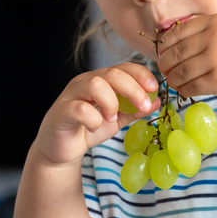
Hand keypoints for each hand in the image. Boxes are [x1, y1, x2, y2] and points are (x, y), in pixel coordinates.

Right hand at [34, 62, 160, 165]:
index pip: (123, 67)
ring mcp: (72, 94)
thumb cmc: (87, 129)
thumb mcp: (117, 120)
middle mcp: (86, 82)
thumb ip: (134, 110)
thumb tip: (156, 101)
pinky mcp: (61, 111)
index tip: (154, 88)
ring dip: (111, 102)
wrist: (61, 150)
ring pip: (95, 84)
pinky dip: (93, 118)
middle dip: (133, 88)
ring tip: (112, 118)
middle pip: (112, 73)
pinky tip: (95, 127)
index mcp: (101, 80)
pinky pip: (80, 108)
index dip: (140, 74)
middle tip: (142, 105)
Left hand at [157, 14, 216, 103]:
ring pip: (180, 71)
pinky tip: (185, 90)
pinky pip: (191, 86)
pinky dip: (184, 90)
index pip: (177, 32)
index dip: (165, 45)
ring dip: (173, 79)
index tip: (164, 53)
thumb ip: (206, 31)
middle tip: (165, 70)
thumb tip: (173, 42)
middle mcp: (215, 37)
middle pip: (175, 52)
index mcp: (216, 21)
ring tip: (174, 81)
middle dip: (165, 64)